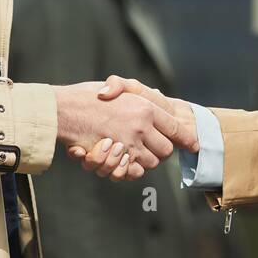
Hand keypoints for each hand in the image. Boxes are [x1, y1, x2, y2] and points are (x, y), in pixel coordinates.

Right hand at [54, 82, 197, 181]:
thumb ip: (138, 92)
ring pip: (151, 163)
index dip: (187, 139)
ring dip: (144, 160)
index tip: (194, 145)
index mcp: (145, 107)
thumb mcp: (117, 85)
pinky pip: (133, 172)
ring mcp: (128, 144)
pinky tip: (124, 160)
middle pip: (166, 150)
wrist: (63, 110)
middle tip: (152, 147)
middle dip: (161, 151)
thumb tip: (157, 93)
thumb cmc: (87, 95)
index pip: (176, 128)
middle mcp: (141, 126)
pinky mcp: (115, 158)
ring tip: (134, 151)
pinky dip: (130, 169)